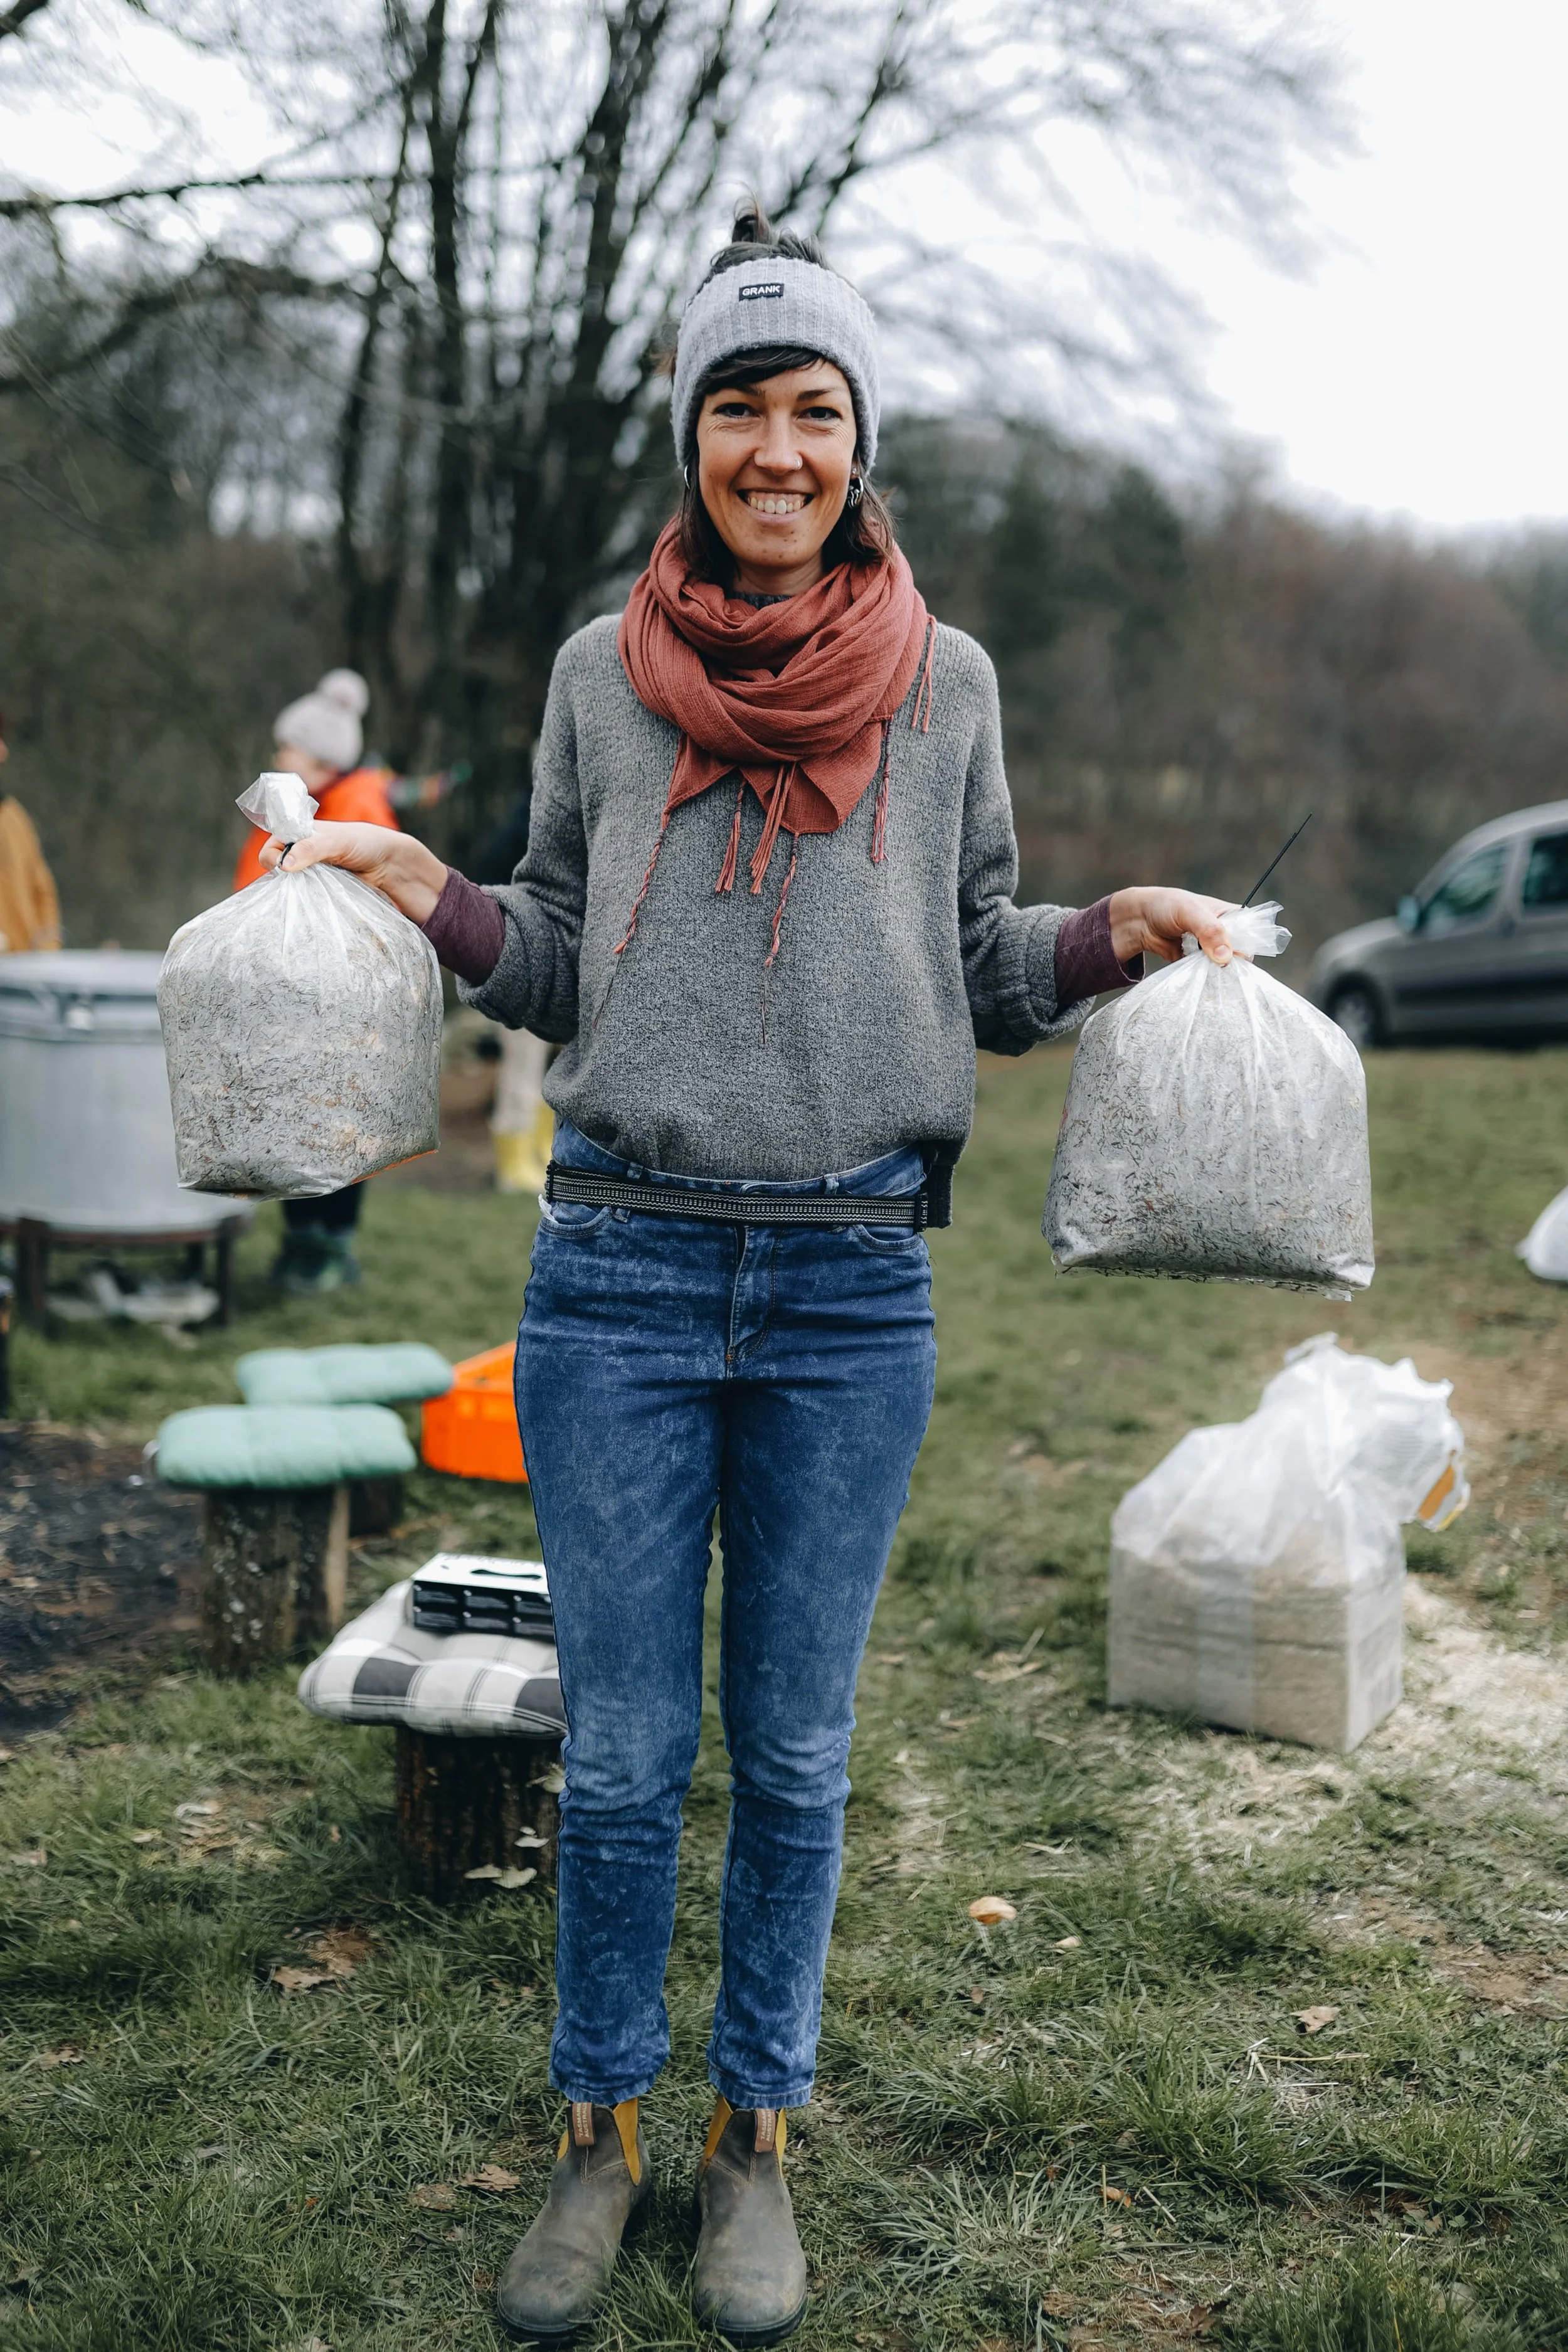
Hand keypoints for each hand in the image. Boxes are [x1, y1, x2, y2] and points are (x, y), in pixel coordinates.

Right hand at [260, 822, 448, 925]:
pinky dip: (307, 901)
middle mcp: (301, 852)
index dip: (272, 857)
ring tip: (304, 896)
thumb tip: (285, 865)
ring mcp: (310, 873)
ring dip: (294, 892)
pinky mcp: (321, 890)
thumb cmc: (364, 843)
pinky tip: (312, 904)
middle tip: (295, 885)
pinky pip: (306, 897)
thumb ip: (311, 848)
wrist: (389, 863)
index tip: (282, 868)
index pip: (271, 846)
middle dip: (281, 878)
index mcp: (299, 833)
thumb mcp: (336, 841)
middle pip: (276, 868)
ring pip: (290, 885)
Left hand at [1107, 887, 1240, 967]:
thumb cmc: (1167, 906)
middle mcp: (1224, 933)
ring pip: (1223, 966)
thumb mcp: (1190, 912)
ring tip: (1212, 979)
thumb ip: (1209, 931)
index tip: (1236, 958)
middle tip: (1221, 971)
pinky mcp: (1197, 962)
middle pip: (1238, 953)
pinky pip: (1206, 975)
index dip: (1246, 946)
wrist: (1140, 919)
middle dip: (1232, 964)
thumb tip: (1225, 957)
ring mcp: (1210, 949)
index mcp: (1231, 915)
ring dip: (1218, 974)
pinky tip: (1202, 984)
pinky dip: (1204, 980)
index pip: (1250, 933)